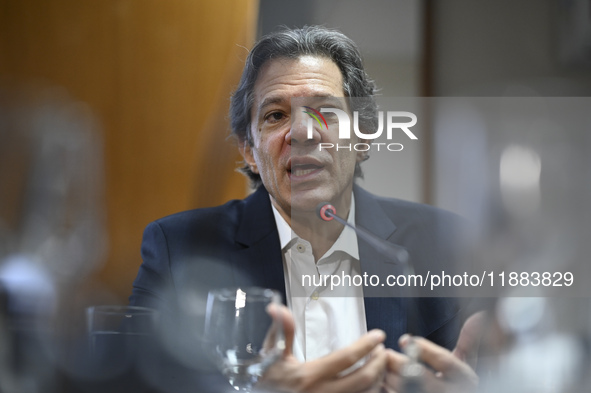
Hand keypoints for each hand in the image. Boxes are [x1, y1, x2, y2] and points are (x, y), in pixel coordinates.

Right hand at [260, 304, 388, 392]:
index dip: (366, 346)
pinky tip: (370, 382)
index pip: (347, 358)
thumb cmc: (268, 378)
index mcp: (310, 375)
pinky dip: (370, 391)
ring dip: (377, 379)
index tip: (378, 336)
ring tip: (379, 365)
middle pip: (364, 379)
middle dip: (379, 363)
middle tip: (383, 350)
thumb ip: (283, 330)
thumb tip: (278, 308)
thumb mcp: (273, 353)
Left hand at [383, 312, 484, 392]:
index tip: (405, 339)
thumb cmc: (459, 384)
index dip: (424, 348)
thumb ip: (468, 342)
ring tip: (382, 363)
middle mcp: (449, 392)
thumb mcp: (467, 364)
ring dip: (389, 375)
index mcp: (464, 378)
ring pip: (405, 388)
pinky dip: (384, 387)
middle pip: (421, 376)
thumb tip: (478, 317)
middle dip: (400, 362)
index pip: (444, 361)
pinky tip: (381, 378)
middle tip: (387, 352)